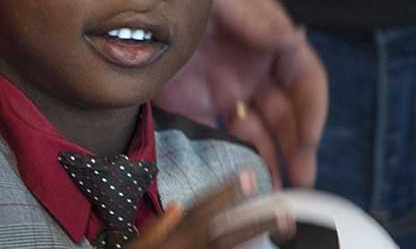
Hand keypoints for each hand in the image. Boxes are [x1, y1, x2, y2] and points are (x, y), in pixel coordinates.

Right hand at [129, 170, 293, 247]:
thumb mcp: (135, 245)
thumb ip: (156, 227)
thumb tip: (178, 206)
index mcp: (169, 238)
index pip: (201, 210)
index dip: (226, 193)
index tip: (250, 177)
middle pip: (223, 234)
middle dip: (253, 221)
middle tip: (284, 210)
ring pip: (227, 248)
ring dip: (254, 237)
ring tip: (281, 225)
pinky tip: (260, 248)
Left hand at [154, 0, 327, 187]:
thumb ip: (252, 15)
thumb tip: (292, 39)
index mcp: (265, 38)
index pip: (303, 76)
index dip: (312, 109)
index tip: (308, 139)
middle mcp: (250, 68)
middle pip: (285, 112)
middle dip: (297, 146)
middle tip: (301, 182)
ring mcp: (224, 87)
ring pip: (258, 129)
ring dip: (272, 158)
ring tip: (278, 189)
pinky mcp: (194, 103)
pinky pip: (219, 134)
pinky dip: (234, 157)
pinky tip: (243, 178)